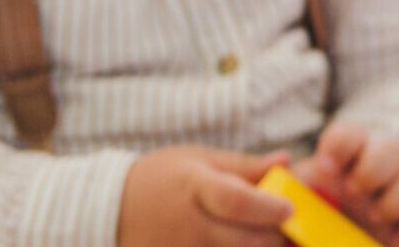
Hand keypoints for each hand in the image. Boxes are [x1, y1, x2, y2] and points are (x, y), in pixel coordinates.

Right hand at [115, 146, 292, 246]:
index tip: (289, 208)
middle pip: (246, 241)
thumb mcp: (199, 161)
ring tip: (259, 235)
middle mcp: (187, 227)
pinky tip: (238, 244)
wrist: (109, 211)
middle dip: (276, 237)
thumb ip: (245, 166)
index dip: (269, 207)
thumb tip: (286, 161)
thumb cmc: (161, 179)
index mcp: (194, 189)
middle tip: (283, 227)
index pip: (236, 202)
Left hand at [295, 122, 398, 246]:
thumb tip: (280, 166)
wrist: (328, 244)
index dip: (343, 143)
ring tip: (375, 217)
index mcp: (342, 164)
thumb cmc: (305, 225)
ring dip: (397, 199)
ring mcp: (398, 201)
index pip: (351, 135)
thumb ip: (283, 190)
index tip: (326, 165)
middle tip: (354, 191)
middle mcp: (375, 176)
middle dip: (375, 167)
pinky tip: (395, 240)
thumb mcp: (290, 204)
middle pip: (391, 148)